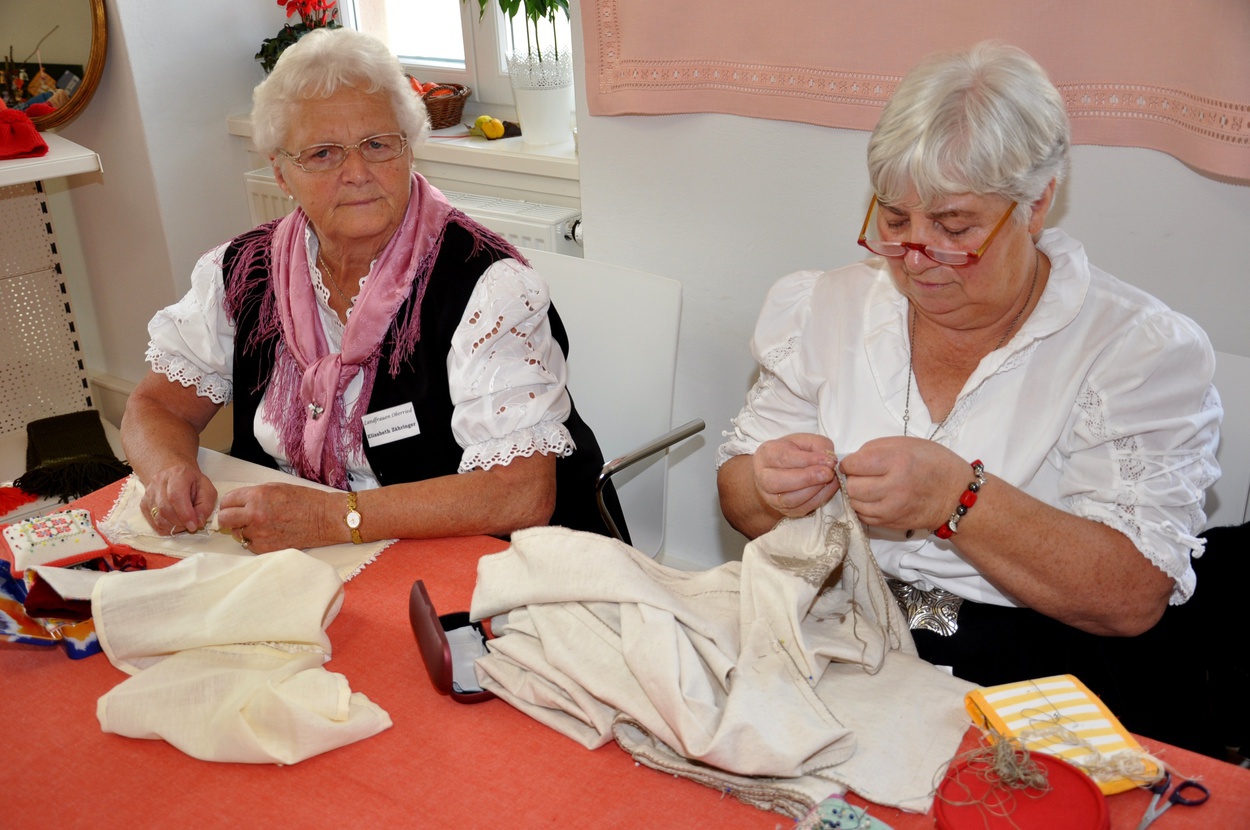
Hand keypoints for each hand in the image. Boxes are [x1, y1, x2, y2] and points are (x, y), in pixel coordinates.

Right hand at [140, 463, 216, 534]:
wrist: (176, 476)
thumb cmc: (194, 484)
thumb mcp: (207, 490)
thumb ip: (205, 506)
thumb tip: (198, 522)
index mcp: (178, 474)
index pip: (176, 496)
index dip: (185, 514)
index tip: (194, 525)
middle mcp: (159, 481)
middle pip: (165, 509)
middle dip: (180, 522)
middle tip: (191, 525)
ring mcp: (149, 493)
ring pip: (158, 518)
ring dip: (173, 527)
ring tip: (183, 523)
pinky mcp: (144, 504)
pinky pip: (153, 523)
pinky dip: (165, 529)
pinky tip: (174, 524)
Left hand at [216, 483, 336, 552]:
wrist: (325, 519)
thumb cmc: (305, 501)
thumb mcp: (276, 488)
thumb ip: (253, 495)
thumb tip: (236, 504)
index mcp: (257, 496)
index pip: (227, 500)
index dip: (229, 503)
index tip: (232, 506)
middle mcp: (254, 515)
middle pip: (224, 519)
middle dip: (229, 517)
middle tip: (238, 517)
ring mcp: (259, 533)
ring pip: (236, 533)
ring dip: (243, 529)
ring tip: (261, 525)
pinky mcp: (265, 548)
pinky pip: (249, 544)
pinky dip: (255, 540)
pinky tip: (269, 534)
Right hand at [752, 433, 839, 518]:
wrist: (780, 471)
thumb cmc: (792, 452)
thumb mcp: (803, 441)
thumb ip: (817, 445)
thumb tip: (830, 460)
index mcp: (766, 454)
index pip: (784, 458)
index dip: (807, 460)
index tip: (828, 460)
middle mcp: (763, 477)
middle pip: (780, 482)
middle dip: (807, 478)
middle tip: (828, 473)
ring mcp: (770, 497)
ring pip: (790, 499)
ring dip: (814, 490)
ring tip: (830, 480)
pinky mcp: (783, 510)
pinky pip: (800, 509)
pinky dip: (817, 500)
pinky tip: (828, 489)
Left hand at [838, 437, 967, 529]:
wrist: (957, 496)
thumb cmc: (935, 464)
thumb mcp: (909, 444)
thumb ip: (877, 448)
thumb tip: (852, 460)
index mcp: (898, 462)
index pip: (854, 465)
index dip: (850, 462)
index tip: (856, 462)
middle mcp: (893, 488)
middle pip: (852, 486)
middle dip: (852, 478)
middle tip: (863, 474)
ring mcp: (892, 509)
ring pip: (855, 503)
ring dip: (857, 494)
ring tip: (870, 486)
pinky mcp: (891, 523)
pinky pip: (864, 517)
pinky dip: (864, 507)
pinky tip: (876, 499)